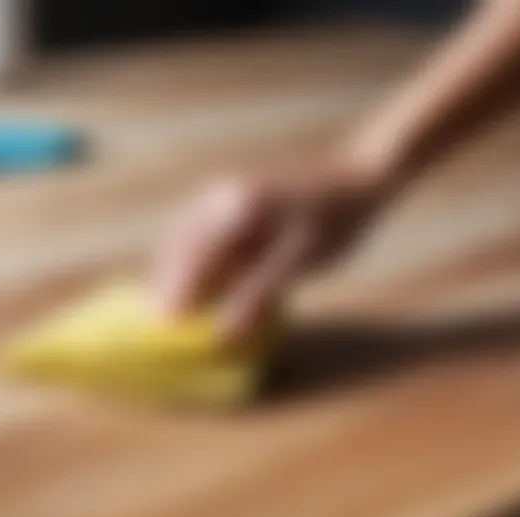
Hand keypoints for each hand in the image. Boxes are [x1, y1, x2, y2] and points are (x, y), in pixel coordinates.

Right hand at [152, 156, 385, 340]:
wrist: (359, 179)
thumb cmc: (334, 223)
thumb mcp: (299, 261)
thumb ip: (258, 295)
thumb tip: (225, 334)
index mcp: (235, 209)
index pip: (191, 257)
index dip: (176, 291)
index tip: (166, 322)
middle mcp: (221, 197)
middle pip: (179, 244)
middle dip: (167, 281)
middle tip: (160, 318)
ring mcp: (225, 194)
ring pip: (186, 236)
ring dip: (176, 269)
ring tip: (172, 301)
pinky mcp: (234, 198)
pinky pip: (201, 231)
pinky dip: (193, 257)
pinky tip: (200, 278)